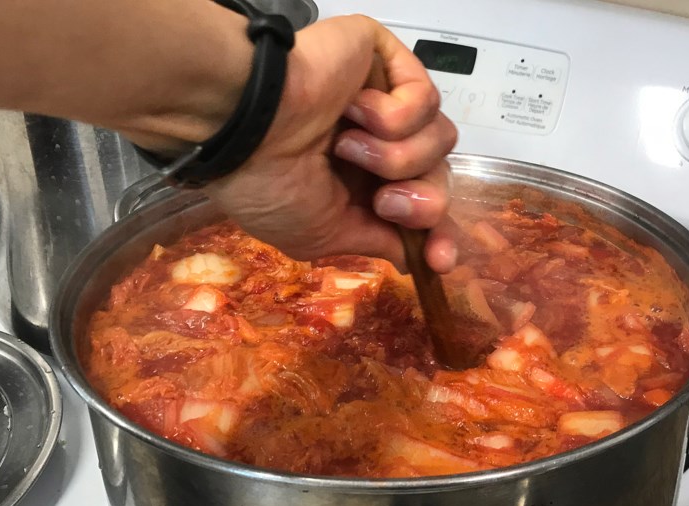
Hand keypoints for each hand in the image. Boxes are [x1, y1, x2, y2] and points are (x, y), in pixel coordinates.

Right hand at [201, 15, 458, 273]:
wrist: (248, 128)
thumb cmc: (267, 186)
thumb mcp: (318, 234)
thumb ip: (372, 240)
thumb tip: (408, 257)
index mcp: (357, 183)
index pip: (419, 209)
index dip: (436, 236)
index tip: (440, 260)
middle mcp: (378, 142)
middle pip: (437, 178)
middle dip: (420, 203)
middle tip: (384, 202)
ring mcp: (385, 98)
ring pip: (439, 141)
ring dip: (397, 158)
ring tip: (349, 149)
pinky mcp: (387, 62)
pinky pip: (426, 99)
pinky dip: (395, 117)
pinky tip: (354, 111)